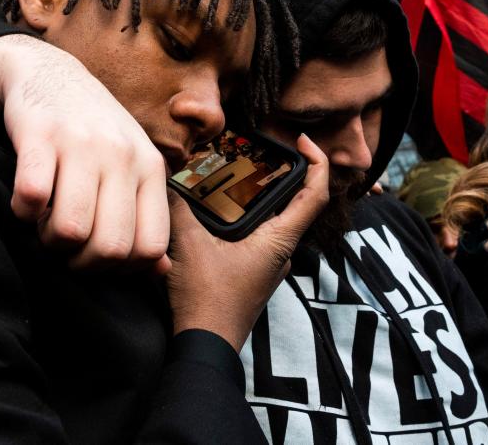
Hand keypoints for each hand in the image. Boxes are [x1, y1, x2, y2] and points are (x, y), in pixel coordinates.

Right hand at [0, 35, 170, 271]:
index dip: (118, 269)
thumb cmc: (93, 131)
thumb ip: (146, 216)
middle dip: (80, 262)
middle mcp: (121, 155)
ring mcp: (81, 143)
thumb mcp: (131, 165)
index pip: (149, 247)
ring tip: (44, 223)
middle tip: (65, 245)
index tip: (95, 255)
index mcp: (149, 168)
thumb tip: (160, 271)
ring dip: (48, 241)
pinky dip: (21, 212)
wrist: (48, 72)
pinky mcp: (40, 134)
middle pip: (109, 248)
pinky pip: (30, 197)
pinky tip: (25, 201)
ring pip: (70, 230)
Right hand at [166, 135, 329, 350]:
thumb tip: (169, 178)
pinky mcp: (255, 273)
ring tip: (244, 172)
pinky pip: (264, 235)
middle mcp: (282, 251)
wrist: (205, 345)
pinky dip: (253, 215)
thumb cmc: (207, 300)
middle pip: (299, 203)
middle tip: (267, 149)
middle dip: (289, 171)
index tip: (303, 141)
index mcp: (279, 240)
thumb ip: (181, 208)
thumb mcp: (189, 245)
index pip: (316, 195)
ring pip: (279, 220)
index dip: (318, 162)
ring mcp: (270, 264)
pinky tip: (226, 209)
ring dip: (268, 194)